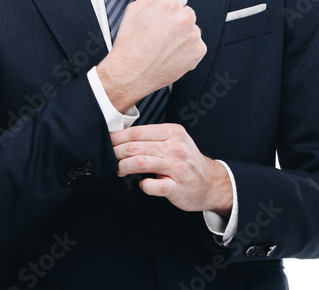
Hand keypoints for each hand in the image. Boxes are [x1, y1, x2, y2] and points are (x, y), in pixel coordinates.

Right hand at [97, 0, 205, 111]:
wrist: (130, 73)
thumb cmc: (130, 44)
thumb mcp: (135, 10)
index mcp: (170, 5)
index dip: (168, 7)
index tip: (161, 17)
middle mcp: (184, 18)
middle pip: (187, 12)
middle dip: (176, 20)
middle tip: (159, 32)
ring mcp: (193, 35)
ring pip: (192, 29)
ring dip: (182, 34)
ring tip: (163, 44)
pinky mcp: (198, 51)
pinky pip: (196, 45)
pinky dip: (187, 49)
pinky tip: (171, 52)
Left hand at [110, 123, 231, 216]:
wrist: (211, 183)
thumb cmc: (187, 162)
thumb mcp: (175, 141)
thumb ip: (153, 138)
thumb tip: (122, 138)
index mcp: (172, 132)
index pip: (137, 132)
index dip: (117, 137)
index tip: (107, 141)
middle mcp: (175, 147)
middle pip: (135, 146)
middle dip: (116, 152)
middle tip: (109, 158)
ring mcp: (176, 167)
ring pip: (140, 162)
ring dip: (123, 167)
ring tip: (119, 170)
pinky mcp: (176, 186)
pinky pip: (153, 185)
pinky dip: (144, 185)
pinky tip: (143, 184)